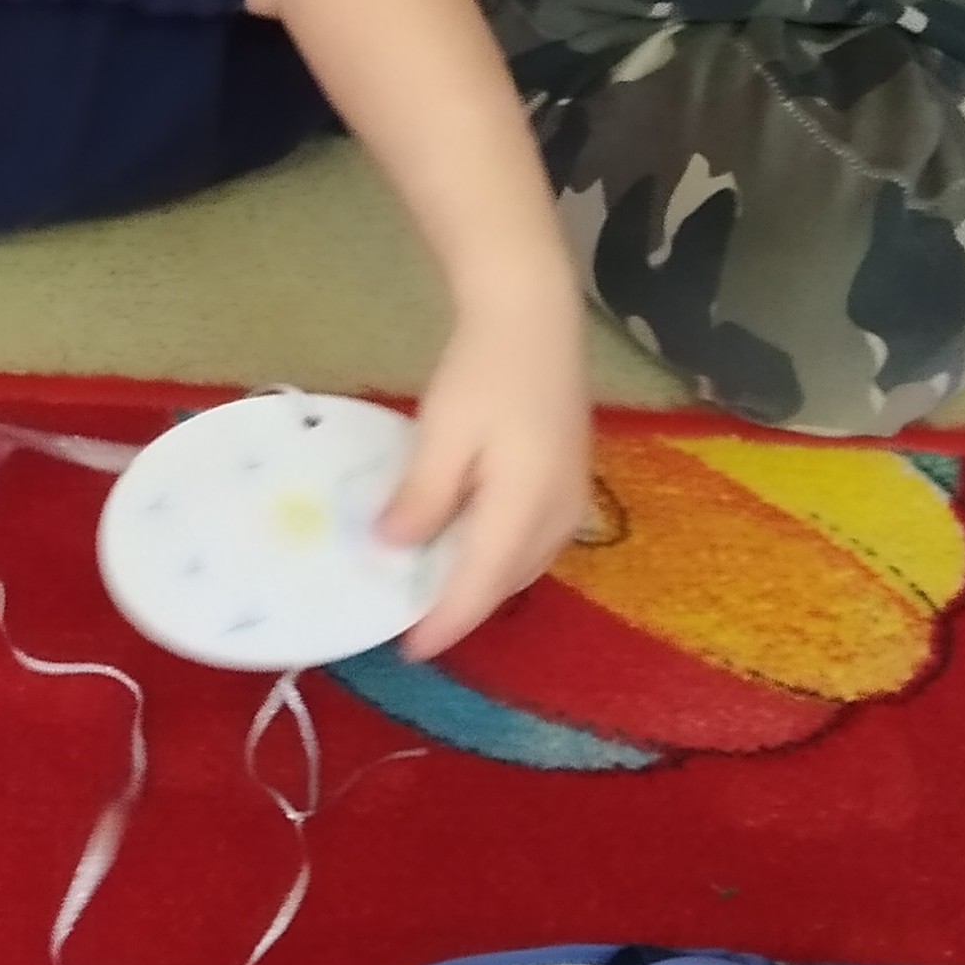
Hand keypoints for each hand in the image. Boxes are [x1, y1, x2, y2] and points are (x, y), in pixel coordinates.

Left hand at [379, 297, 594, 658]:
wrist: (533, 315)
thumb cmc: (483, 371)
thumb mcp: (442, 434)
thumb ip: (422, 498)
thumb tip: (391, 548)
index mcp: (526, 508)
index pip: (481, 585)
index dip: (445, 621)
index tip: (409, 648)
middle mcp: (560, 515)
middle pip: (506, 581)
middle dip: (462, 607)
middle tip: (413, 621)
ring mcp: (573, 499)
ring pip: (523, 563)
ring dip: (481, 582)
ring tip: (433, 591)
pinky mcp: (571, 481)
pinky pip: (533, 540)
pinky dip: (498, 554)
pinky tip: (467, 545)